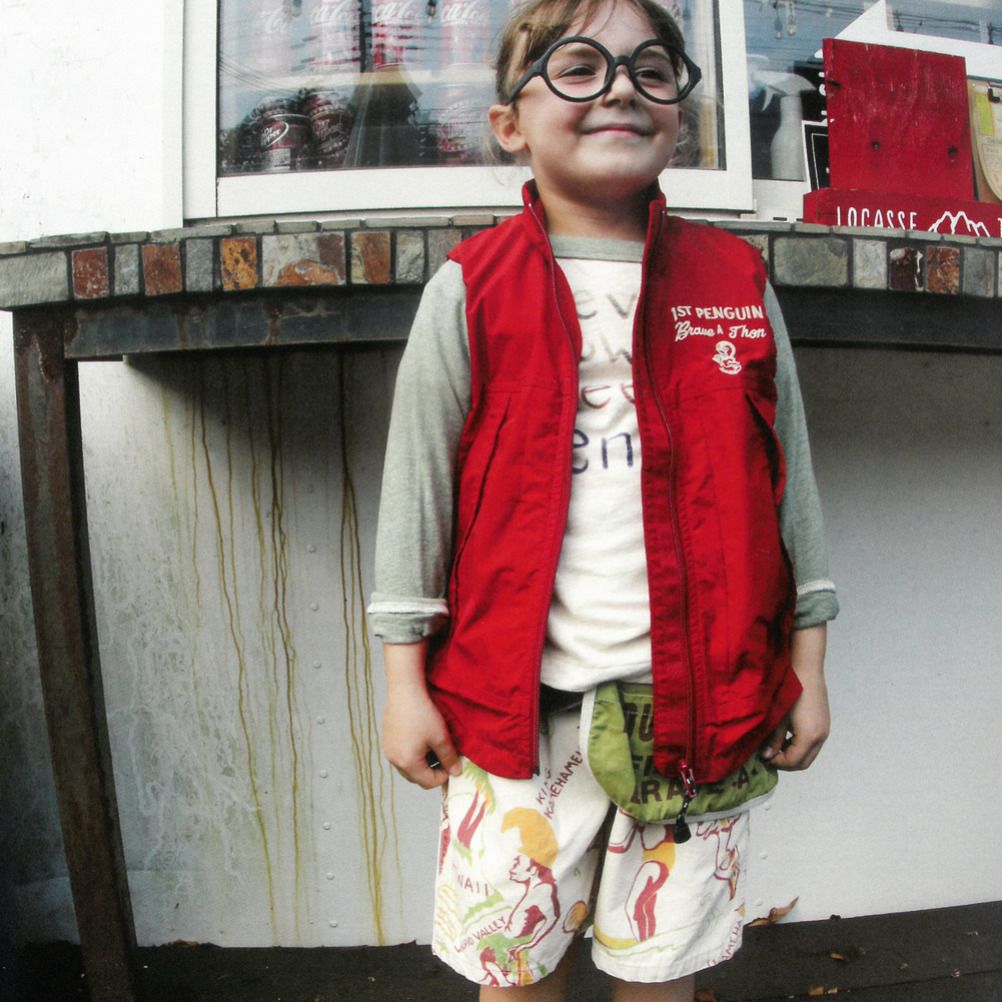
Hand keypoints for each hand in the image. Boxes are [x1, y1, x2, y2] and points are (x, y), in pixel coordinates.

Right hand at [381, 642, 461, 788]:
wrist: (405, 691)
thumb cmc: (423, 714)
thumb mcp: (441, 737)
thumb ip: (449, 758)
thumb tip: (456, 772)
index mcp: (408, 763)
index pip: (428, 782)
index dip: (443, 776)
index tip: (451, 763)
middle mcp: (394, 761)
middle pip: (416, 777)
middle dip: (432, 771)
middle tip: (443, 755)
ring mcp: (388, 751)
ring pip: (408, 767)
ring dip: (421, 763)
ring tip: (432, 746)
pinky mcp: (386, 741)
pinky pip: (400, 756)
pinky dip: (411, 754)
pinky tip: (420, 738)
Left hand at [761, 624, 829, 770]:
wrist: (806, 670)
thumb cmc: (790, 691)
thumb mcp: (778, 718)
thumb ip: (773, 740)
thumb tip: (767, 757)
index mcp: (809, 737)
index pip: (794, 762)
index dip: (777, 763)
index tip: (764, 757)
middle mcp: (821, 737)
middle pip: (804, 762)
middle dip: (786, 763)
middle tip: (769, 756)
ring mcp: (825, 731)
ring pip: (809, 754)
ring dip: (793, 755)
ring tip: (775, 746)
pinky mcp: (824, 725)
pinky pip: (813, 745)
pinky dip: (800, 747)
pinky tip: (786, 737)